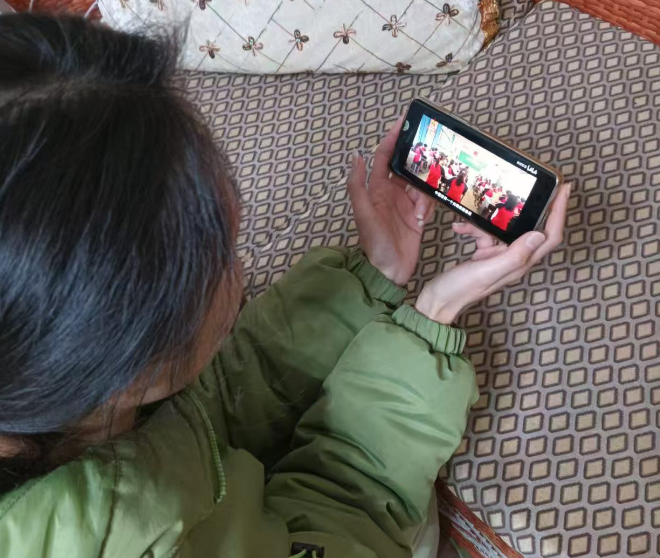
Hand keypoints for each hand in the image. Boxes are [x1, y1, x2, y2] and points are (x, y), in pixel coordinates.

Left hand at [347, 117, 435, 285]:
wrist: (388, 271)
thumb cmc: (373, 243)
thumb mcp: (362, 213)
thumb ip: (357, 185)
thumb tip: (356, 156)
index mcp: (376, 189)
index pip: (385, 157)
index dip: (393, 138)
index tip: (404, 121)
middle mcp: (391, 194)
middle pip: (407, 167)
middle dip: (418, 157)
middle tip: (432, 145)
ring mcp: (406, 205)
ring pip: (420, 183)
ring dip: (426, 183)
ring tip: (430, 185)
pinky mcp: (418, 217)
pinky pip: (428, 201)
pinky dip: (429, 202)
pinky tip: (427, 209)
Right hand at [415, 182, 570, 323]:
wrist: (438, 301)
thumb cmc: (461, 290)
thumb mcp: (487, 270)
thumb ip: (514, 255)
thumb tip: (539, 234)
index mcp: (520, 263)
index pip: (549, 236)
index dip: (559, 212)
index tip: (564, 189)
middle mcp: (514, 259)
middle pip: (533, 228)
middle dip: (534, 207)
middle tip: (535, 186)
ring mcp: (499, 257)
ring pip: (503, 229)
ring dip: (489, 220)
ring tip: (472, 214)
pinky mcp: (485, 255)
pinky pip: (485, 234)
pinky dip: (473, 228)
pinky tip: (459, 227)